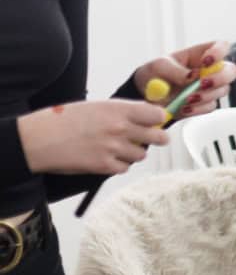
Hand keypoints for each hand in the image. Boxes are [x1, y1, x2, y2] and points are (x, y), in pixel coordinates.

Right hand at [17, 100, 169, 175]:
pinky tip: (104, 157)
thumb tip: (148, 116)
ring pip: (141, 154)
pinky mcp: (105, 166)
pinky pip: (124, 168)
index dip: (158, 119)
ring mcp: (114, 148)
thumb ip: (123, 111)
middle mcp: (120, 128)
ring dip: (132, 152)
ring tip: (115, 147)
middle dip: (156, 138)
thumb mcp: (96, 106)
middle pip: (159, 137)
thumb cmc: (64, 119)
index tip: (154, 121)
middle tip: (148, 138)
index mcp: (118, 110)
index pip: (158, 115)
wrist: (38, 139)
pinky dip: (118, 164)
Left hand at [132, 40, 235, 118]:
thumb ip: (175, 70)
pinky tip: (183, 107)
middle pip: (231, 71)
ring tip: (185, 98)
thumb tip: (192, 76)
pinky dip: (197, 109)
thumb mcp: (158, 66)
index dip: (220, 52)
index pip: (221, 47)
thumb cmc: (152, 75)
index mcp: (200, 55)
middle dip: (220, 78)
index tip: (206, 62)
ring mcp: (209, 88)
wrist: (145, 97)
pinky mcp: (205, 103)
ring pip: (222, 91)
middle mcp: (209, 70)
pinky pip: (210, 107)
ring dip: (205, 95)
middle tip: (202, 84)